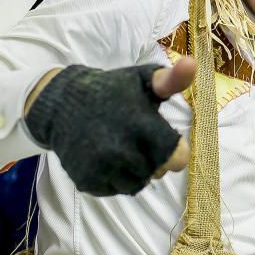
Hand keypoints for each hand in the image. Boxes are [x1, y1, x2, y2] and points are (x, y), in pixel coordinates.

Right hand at [24, 57, 194, 195]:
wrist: (61, 104)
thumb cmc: (111, 90)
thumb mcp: (143, 79)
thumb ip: (171, 79)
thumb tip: (193, 63)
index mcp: (140, 126)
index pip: (177, 159)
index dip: (175, 151)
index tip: (166, 138)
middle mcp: (120, 151)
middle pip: (158, 172)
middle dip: (156, 160)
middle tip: (140, 140)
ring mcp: (101, 168)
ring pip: (137, 185)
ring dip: (137, 171)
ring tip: (124, 148)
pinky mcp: (86, 181)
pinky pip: (115, 190)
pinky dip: (115, 178)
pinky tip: (107, 157)